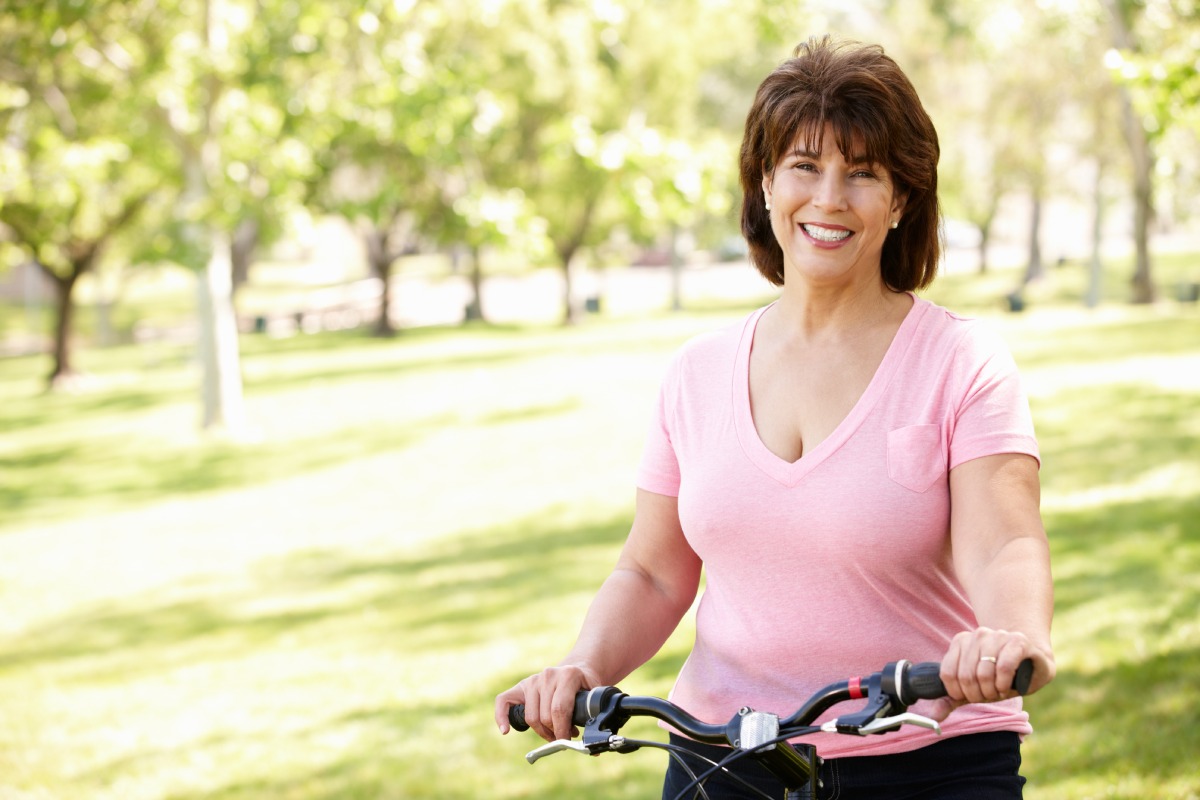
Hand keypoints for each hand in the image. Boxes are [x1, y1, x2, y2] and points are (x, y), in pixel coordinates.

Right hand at [494, 664, 601, 741]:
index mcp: (568, 675)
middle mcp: (548, 675)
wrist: (577, 669)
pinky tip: (506, 731)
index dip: (562, 730)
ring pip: (531, 716)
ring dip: (541, 731)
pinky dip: (502, 717)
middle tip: (564, 738)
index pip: (559, 709)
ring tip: (553, 734)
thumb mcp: (595, 695)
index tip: (567, 741)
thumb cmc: (586, 686)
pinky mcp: (521, 686)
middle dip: (554, 733)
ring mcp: (533, 680)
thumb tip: (593, 745)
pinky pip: (504, 701)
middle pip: (545, 716)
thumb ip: (595, 715)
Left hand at [928, 627, 1055, 721]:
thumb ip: (952, 700)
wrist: (1033, 662)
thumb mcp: (974, 688)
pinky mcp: (1018, 641)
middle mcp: (977, 635)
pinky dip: (1004, 683)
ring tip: (1000, 691)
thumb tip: (934, 715)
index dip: (959, 693)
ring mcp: (997, 635)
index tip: (971, 696)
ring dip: (993, 691)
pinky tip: (1007, 687)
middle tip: (989, 695)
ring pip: (984, 673)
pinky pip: (1004, 667)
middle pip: (966, 676)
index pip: (948, 674)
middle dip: (978, 695)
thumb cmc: (1000, 676)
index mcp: (961, 641)